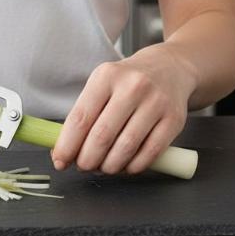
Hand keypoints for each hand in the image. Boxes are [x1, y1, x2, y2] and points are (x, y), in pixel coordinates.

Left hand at [50, 45, 196, 174]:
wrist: (168, 67)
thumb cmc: (128, 80)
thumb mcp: (103, 83)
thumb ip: (86, 113)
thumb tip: (64, 149)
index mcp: (107, 76)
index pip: (81, 117)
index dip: (68, 144)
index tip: (60, 160)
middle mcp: (132, 87)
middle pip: (102, 136)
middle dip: (87, 159)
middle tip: (83, 166)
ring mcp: (155, 103)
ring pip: (126, 147)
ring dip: (109, 166)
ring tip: (103, 167)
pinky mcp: (174, 119)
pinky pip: (150, 153)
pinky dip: (134, 166)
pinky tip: (126, 166)